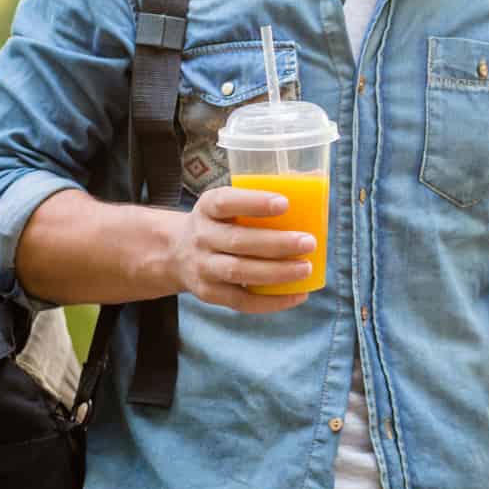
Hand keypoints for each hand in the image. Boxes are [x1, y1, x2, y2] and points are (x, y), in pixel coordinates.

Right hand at [166, 185, 314, 312]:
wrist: (175, 253)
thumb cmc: (220, 222)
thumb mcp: (225, 204)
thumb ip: (257, 199)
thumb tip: (313, 186)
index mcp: (207, 207)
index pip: (226, 203)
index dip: (254, 203)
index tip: (285, 203)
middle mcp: (201, 237)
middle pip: (238, 241)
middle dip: (277, 243)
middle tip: (309, 242)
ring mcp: (203, 268)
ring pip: (239, 272)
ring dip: (276, 272)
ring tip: (306, 269)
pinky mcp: (209, 294)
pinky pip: (241, 302)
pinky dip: (272, 302)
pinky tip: (298, 295)